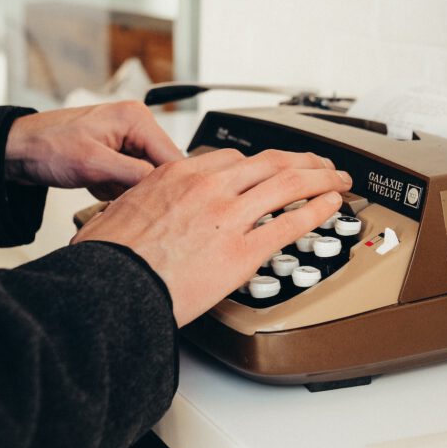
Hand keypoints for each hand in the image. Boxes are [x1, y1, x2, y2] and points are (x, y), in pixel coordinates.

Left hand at [5, 101, 183, 198]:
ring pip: (145, 177)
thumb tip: (164, 187)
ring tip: (100, 187)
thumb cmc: (46, 147)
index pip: (172, 156)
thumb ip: (134, 175)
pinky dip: (114, 189)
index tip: (163, 208)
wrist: (15, 150)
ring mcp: (126, 141)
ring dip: (126, 190)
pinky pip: (129, 180)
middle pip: (161, 168)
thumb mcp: (92, 164)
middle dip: (142, 187)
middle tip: (117, 195)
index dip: (170, 184)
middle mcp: (136, 126)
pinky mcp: (115, 155)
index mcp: (136, 118)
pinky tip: (95, 185)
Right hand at [71, 148, 351, 326]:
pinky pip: (291, 224)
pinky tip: (331, 207)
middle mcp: (209, 187)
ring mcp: (229, 217)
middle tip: (320, 165)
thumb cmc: (109, 259)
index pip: (233, 159)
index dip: (262, 164)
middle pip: (270, 162)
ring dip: (320, 178)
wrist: (110, 288)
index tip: (272, 170)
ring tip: (337, 179)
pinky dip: (317, 211)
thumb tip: (132, 213)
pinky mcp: (243, 252)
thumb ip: (141, 204)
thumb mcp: (118, 212)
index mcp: (179, 174)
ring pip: (288, 184)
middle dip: (302, 161)